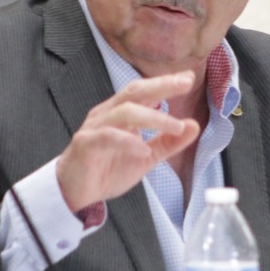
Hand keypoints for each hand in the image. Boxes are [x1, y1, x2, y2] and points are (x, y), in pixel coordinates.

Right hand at [55, 72, 201, 211]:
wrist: (75, 193)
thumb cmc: (106, 170)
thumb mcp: (146, 157)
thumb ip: (168, 142)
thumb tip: (194, 126)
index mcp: (120, 113)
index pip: (144, 91)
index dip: (165, 83)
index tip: (188, 77)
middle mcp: (107, 114)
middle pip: (134, 92)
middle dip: (161, 85)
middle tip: (185, 83)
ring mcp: (95, 127)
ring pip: (124, 112)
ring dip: (153, 117)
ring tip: (175, 126)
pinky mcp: (85, 144)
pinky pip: (107, 136)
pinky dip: (128, 141)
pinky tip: (143, 149)